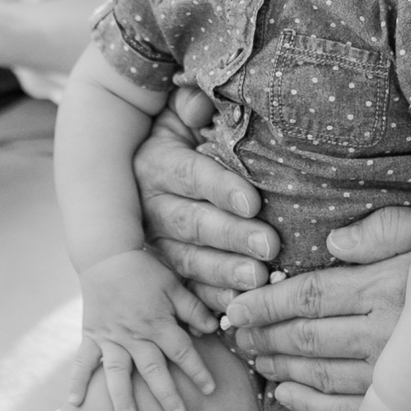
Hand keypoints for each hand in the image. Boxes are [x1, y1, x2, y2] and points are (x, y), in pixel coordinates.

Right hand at [65, 250, 220, 410]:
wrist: (107, 255)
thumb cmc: (144, 270)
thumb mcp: (174, 285)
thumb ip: (193, 309)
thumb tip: (213, 328)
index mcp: (158, 323)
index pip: (183, 352)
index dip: (198, 370)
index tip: (210, 389)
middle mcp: (135, 335)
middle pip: (153, 369)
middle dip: (166, 394)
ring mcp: (110, 338)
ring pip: (118, 371)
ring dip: (122, 396)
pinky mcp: (91, 336)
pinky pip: (82, 361)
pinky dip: (77, 381)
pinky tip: (74, 404)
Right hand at [136, 98, 277, 311]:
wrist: (141, 169)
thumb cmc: (183, 136)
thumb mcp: (179, 115)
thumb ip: (190, 106)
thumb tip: (199, 104)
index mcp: (156, 164)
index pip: (190, 175)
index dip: (221, 188)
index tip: (253, 202)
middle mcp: (150, 206)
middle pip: (192, 223)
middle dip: (232, 236)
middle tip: (269, 245)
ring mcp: (155, 242)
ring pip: (188, 260)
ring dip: (224, 272)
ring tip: (258, 278)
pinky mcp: (163, 270)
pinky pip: (185, 289)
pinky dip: (210, 300)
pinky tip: (237, 306)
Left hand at [218, 206, 410, 410]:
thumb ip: (385, 230)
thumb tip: (331, 242)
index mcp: (387, 288)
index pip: (308, 296)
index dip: (265, 302)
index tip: (236, 306)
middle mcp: (386, 336)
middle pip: (306, 339)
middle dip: (264, 336)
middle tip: (237, 334)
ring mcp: (396, 380)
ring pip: (319, 377)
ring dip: (281, 368)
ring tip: (256, 358)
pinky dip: (308, 407)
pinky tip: (286, 395)